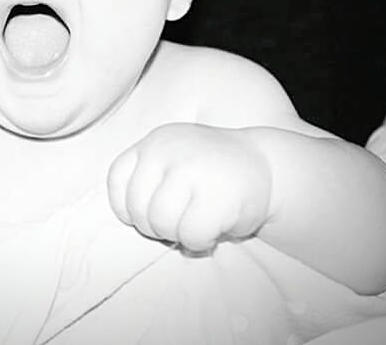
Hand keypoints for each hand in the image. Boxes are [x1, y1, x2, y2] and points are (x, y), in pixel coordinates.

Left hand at [107, 123, 272, 252]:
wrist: (268, 166)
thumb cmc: (213, 173)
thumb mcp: (174, 161)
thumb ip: (150, 181)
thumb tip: (131, 220)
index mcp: (155, 142)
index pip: (117, 179)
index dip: (127, 207)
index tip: (150, 213)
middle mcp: (167, 149)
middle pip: (137, 208)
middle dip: (156, 226)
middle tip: (182, 222)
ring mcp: (190, 168)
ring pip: (160, 223)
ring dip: (177, 235)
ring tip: (196, 224)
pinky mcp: (216, 193)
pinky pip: (190, 234)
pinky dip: (200, 243)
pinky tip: (213, 232)